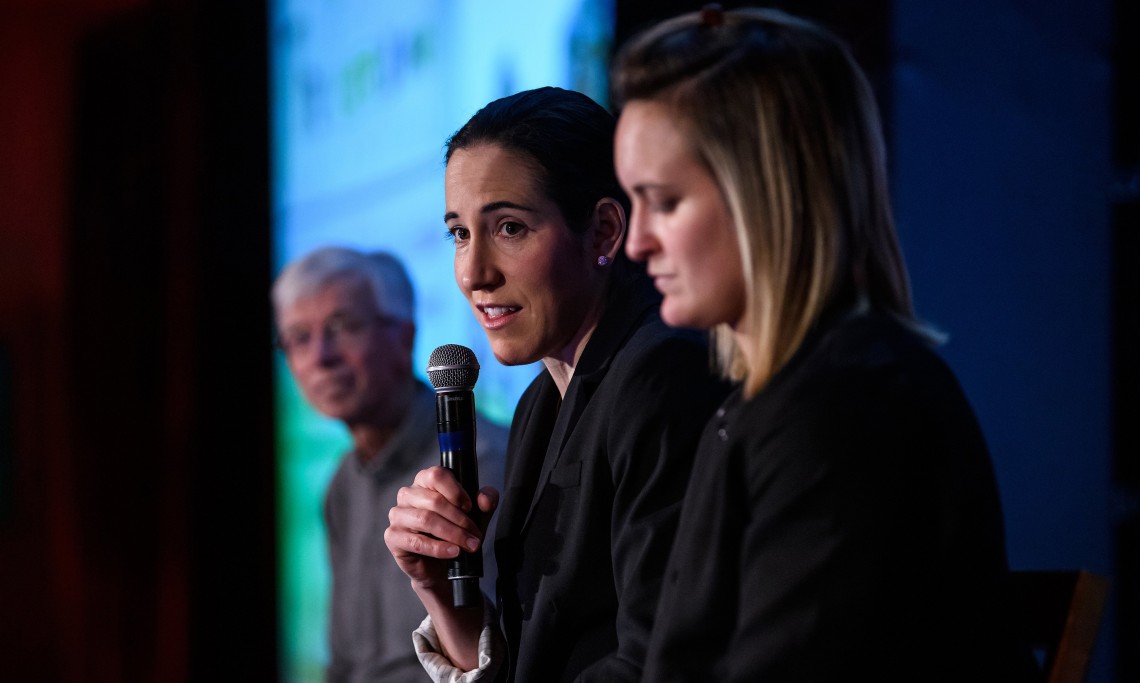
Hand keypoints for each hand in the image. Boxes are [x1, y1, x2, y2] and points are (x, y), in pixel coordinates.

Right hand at [385, 465, 499, 590]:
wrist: (440, 566)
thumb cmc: (455, 533)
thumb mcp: (477, 515)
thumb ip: (486, 501)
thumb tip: (484, 498)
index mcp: (425, 481)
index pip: (437, 475)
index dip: (456, 491)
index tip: (470, 507)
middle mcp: (408, 494)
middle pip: (434, 500)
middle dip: (460, 520)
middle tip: (475, 536)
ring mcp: (398, 515)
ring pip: (426, 520)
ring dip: (452, 534)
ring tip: (469, 545)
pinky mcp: (392, 536)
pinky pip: (416, 541)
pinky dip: (438, 548)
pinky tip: (453, 552)